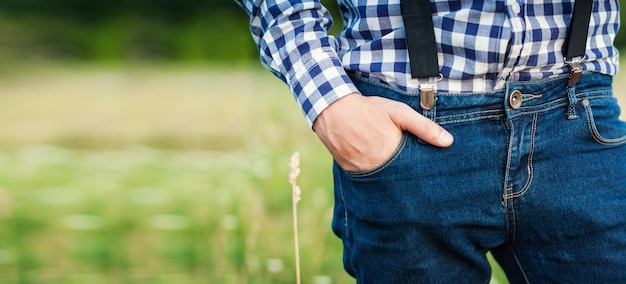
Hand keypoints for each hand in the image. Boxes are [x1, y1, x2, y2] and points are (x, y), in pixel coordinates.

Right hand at [313, 93, 453, 171]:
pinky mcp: (350, 172)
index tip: (431, 176)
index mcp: (392, 154)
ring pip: (383, 182)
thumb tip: (448, 142)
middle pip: (399, 180)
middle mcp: (377, 167)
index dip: (422, 173)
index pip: (414, 172)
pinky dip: (375, 176)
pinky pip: (367, 180)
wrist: (332, 110)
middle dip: (408, 179)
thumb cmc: (369, 109)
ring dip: (391, 179)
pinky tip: (379, 169)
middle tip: (417, 181)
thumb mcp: (399, 113)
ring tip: (398, 174)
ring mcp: (362, 172)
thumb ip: (424, 128)